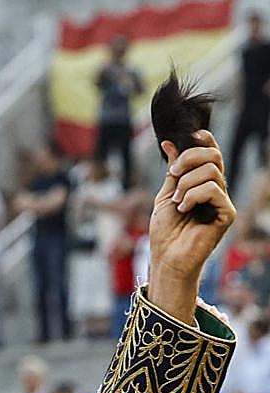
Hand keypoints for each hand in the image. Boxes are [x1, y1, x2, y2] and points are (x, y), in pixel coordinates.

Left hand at [149, 130, 234, 290]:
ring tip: (177, 202)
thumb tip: (170, 143)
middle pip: (213, 156)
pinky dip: (194, 195)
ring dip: (186, 184)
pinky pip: (214, 189)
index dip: (205, 140)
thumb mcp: (165, 195)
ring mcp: (222, 201)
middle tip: (173, 175)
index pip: (211, 154)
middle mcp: (216, 189)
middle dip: (189, 159)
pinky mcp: (227, 213)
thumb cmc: (165, 231)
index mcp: (202, 183)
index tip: (192, 135)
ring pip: (212, 171)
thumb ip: (173, 171)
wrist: (166, 257)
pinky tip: (184, 209)